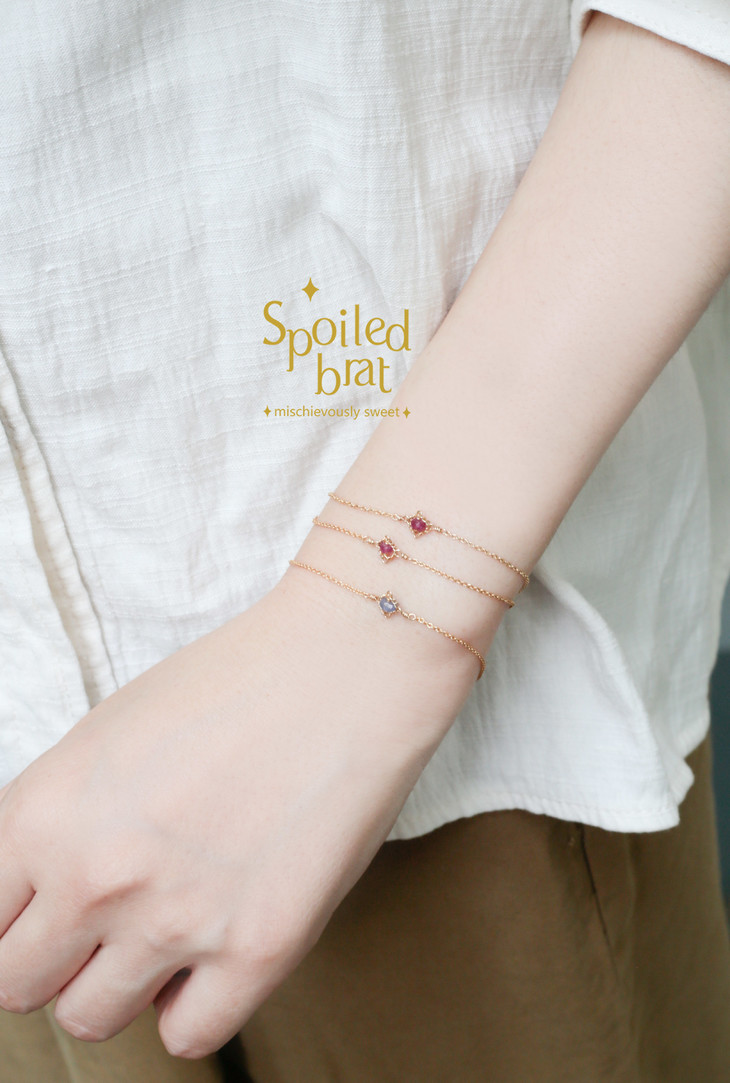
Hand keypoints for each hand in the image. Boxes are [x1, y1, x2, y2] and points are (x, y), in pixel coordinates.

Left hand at [0, 563, 472, 1057]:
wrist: (343, 666)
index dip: (10, 921)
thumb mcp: (108, 732)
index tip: (37, 920)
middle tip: (97, 925)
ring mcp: (176, 921)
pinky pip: (187, 1036)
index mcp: (46, 812)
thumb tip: (41, 890)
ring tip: (160, 931)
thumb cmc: (234, 680)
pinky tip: (210, 953)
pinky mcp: (258, 951)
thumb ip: (57, 820)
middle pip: (18, 984)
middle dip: (53, 958)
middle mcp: (97, 876)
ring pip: (92, 1020)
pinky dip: (189, 1005)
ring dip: (116, 984)